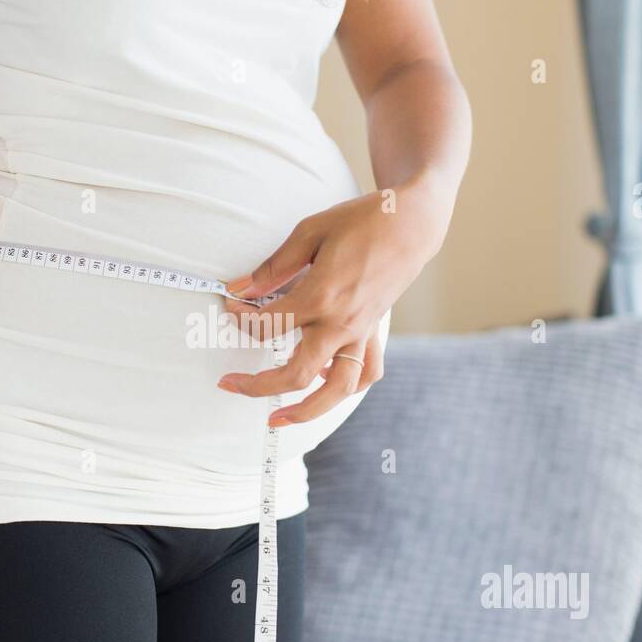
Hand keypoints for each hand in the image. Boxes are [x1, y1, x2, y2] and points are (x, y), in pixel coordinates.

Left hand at [217, 184, 447, 425]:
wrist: (411, 223)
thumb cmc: (361, 222)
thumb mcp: (309, 233)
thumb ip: (274, 267)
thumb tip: (241, 289)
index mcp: (320, 297)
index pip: (268, 325)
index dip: (242, 319)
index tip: (232, 306)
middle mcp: (341, 324)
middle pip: (295, 374)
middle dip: (257, 386)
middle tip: (230, 384)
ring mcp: (360, 334)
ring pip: (334, 390)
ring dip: (304, 411)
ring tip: (278, 419)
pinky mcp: (375, 333)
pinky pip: (365, 373)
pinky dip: (346, 387)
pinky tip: (325, 383)